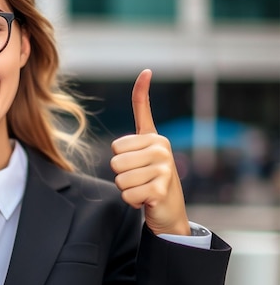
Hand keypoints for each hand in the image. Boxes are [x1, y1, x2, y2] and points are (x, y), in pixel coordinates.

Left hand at [110, 69, 189, 235]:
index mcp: (155, 138)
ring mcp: (163, 168)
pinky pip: (127, 194)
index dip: (131, 124)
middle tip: (139, 180)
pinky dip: (132, 202)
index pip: (124, 135)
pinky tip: (146, 200)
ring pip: (119, 179)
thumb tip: (145, 74)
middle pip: (114, 162)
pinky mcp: (161, 188)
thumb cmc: (151, 179)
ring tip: (143, 189)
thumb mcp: (145, 151)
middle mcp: (161, 148)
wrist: (169, 212)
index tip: (146, 72)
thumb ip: (140, 123)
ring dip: (126, 189)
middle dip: (121, 176)